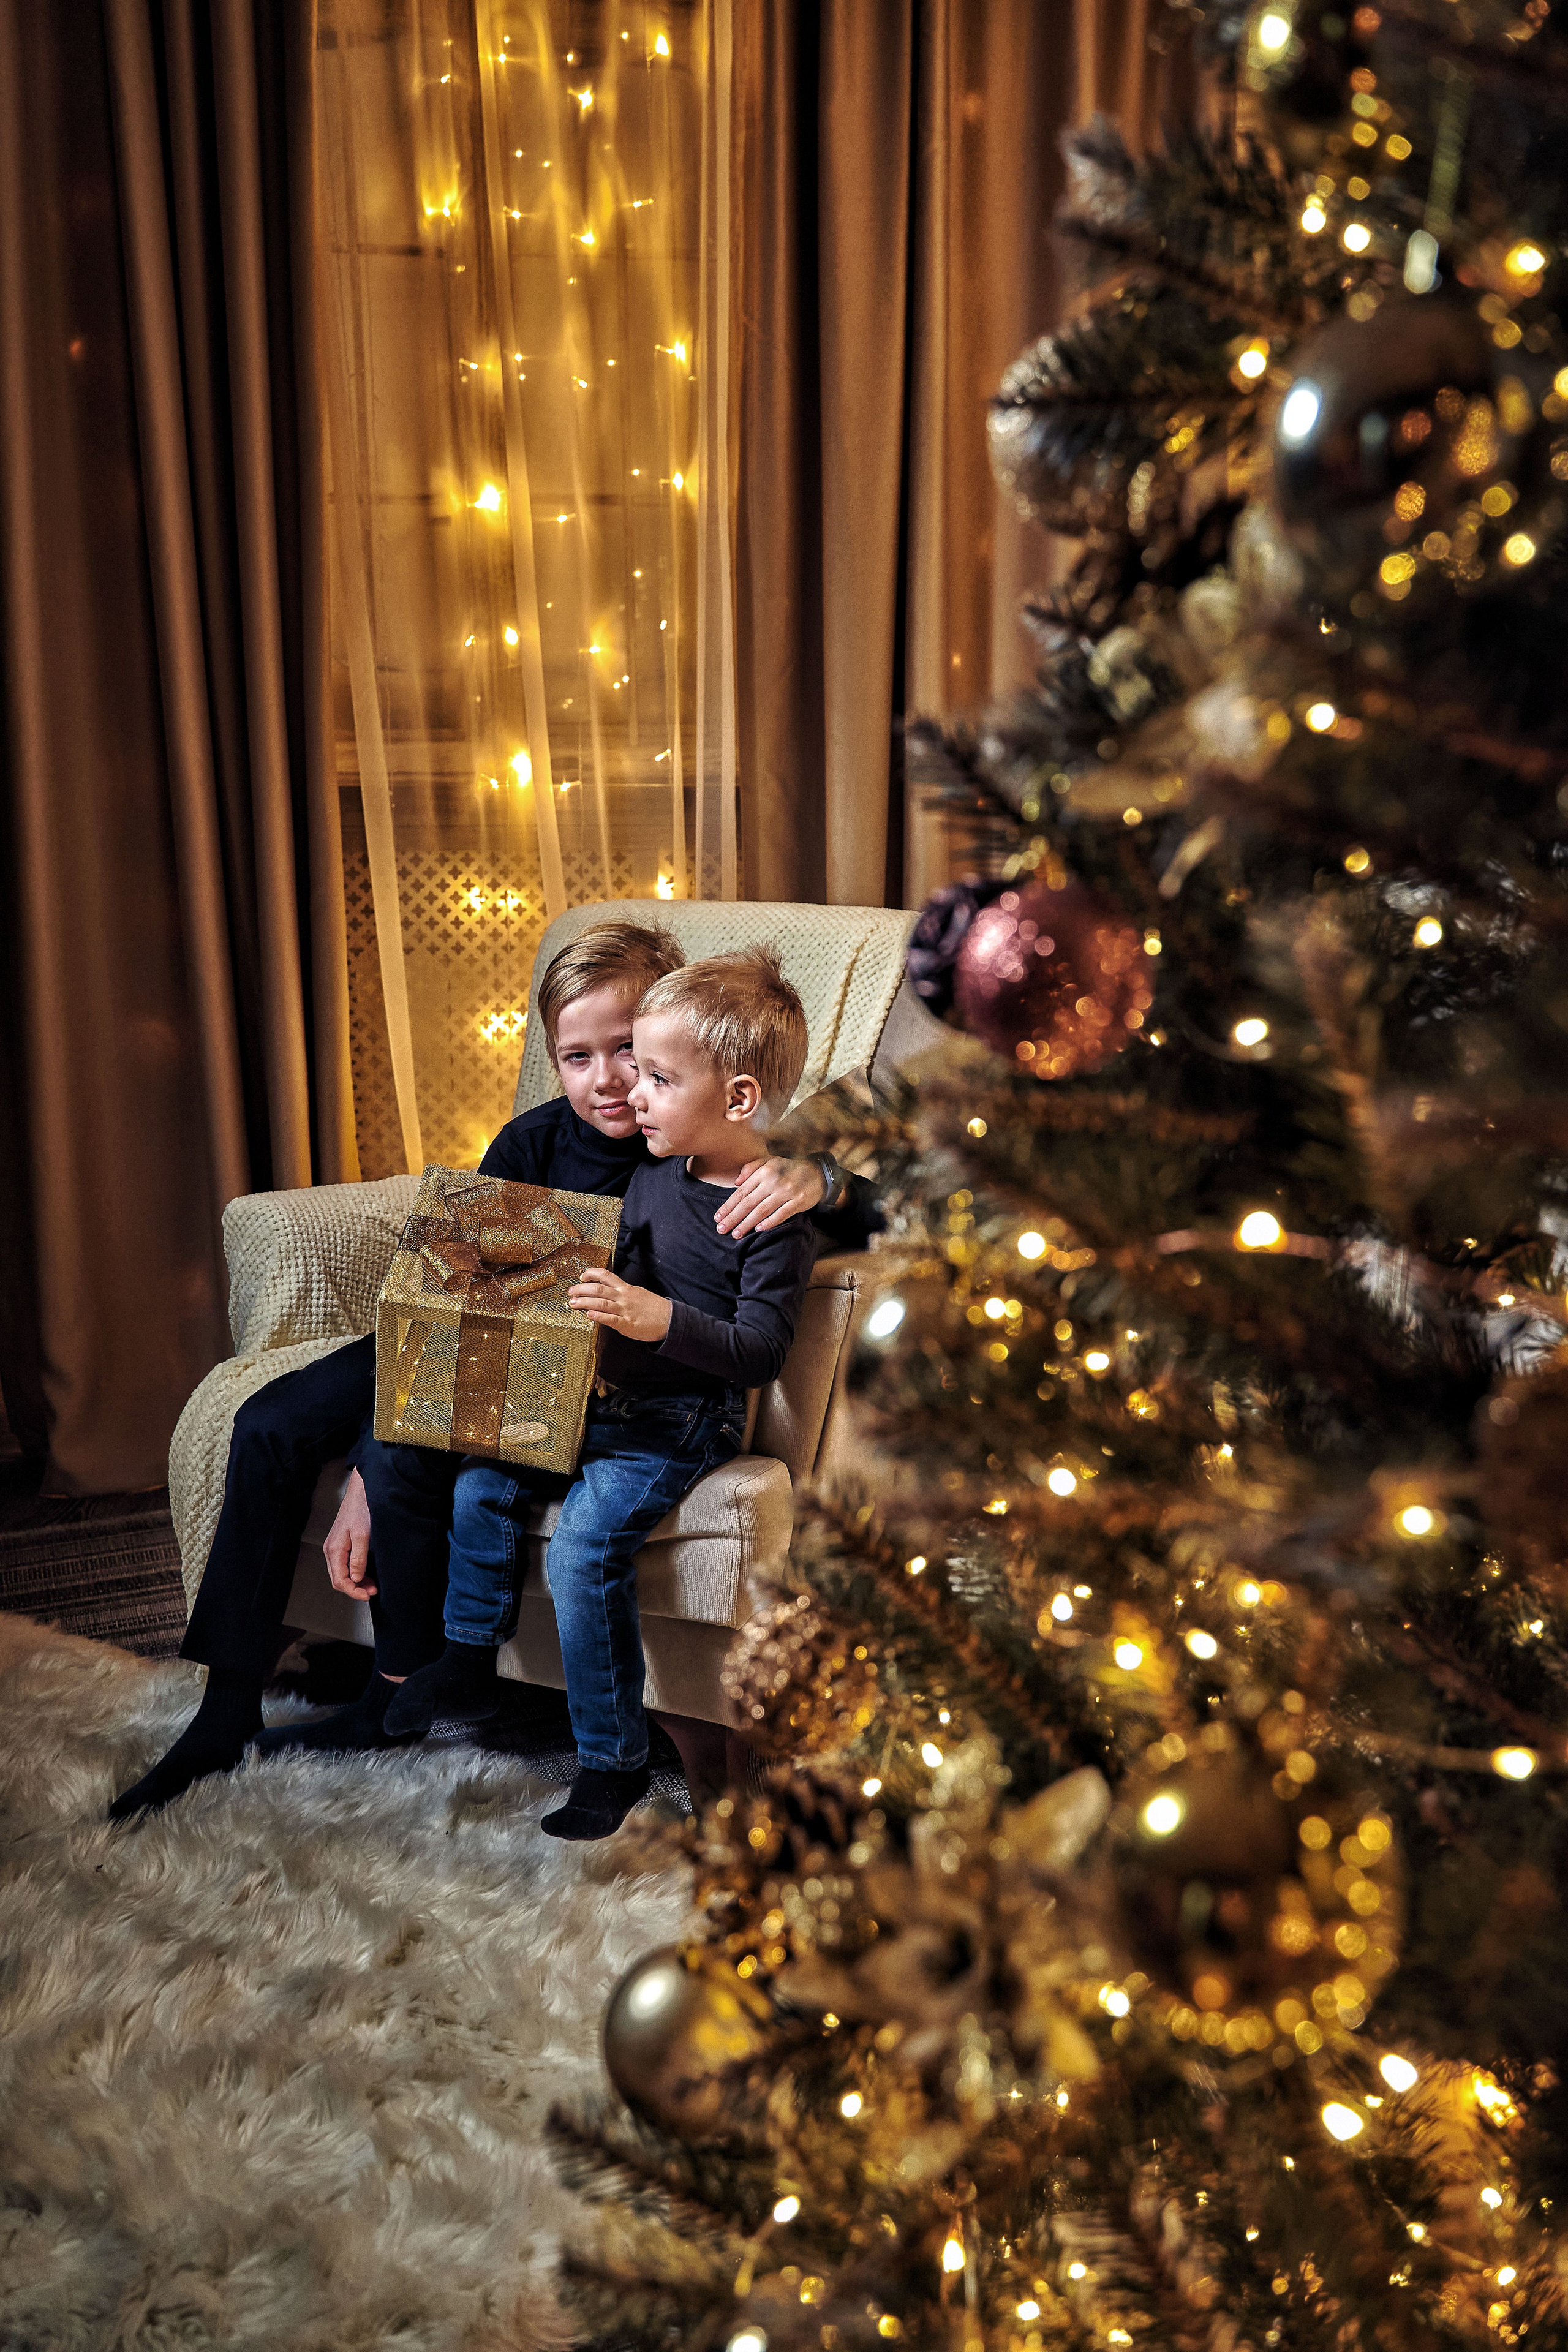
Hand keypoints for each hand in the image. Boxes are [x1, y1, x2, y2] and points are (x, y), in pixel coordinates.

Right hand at [323, 1466, 375, 1598]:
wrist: (361, 1492)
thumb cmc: (361, 1509)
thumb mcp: (362, 1534)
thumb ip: (359, 1558)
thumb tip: (356, 1578)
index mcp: (334, 1549)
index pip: (339, 1580)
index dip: (353, 1591)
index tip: (367, 1595)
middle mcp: (331, 1550)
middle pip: (339, 1579)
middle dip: (355, 1589)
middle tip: (372, 1591)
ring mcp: (335, 1548)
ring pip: (342, 1573)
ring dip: (356, 1582)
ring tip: (372, 1586)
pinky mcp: (341, 1545)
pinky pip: (345, 1565)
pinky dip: (356, 1573)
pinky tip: (366, 1575)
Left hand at [569, 1267, 672, 1343]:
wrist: (670, 1319)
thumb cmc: (653, 1307)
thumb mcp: (637, 1293)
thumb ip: (622, 1292)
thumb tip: (606, 1292)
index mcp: (626, 1288)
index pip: (606, 1275)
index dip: (591, 1274)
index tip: (581, 1277)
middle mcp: (624, 1297)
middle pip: (599, 1289)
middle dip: (581, 1289)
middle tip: (570, 1292)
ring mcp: (625, 1310)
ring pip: (601, 1303)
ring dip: (585, 1302)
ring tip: (572, 1303)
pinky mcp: (627, 1324)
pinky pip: (611, 1319)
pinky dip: (599, 1316)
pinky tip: (588, 1315)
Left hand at [713, 1155, 824, 1236]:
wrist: (817, 1172)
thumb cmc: (788, 1169)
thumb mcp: (769, 1161)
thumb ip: (750, 1168)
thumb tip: (735, 1182)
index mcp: (764, 1171)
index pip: (742, 1192)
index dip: (728, 1205)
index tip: (717, 1217)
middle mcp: (774, 1181)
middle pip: (749, 1203)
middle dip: (733, 1217)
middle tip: (721, 1229)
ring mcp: (787, 1191)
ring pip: (762, 1210)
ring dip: (747, 1223)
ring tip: (736, 1234)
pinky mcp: (799, 1201)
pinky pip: (782, 1214)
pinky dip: (770, 1222)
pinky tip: (758, 1230)